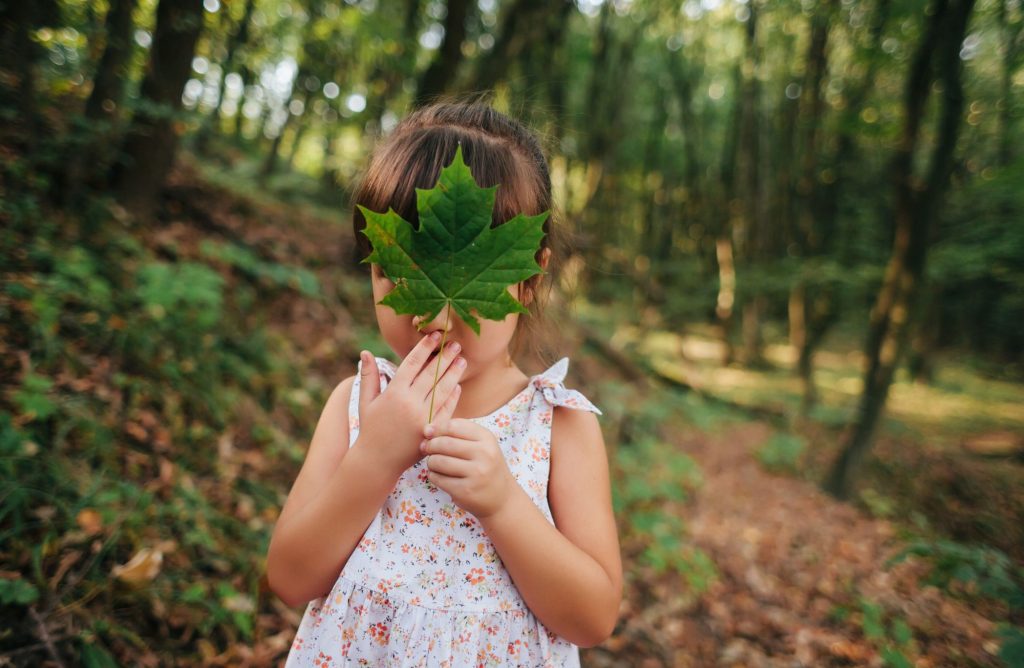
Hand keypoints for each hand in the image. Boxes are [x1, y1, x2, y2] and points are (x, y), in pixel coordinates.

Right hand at [357, 332, 464, 476]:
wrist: (377, 461)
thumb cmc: (370, 429)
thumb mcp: (366, 402)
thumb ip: (369, 376)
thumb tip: (365, 352)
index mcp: (393, 393)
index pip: (412, 363)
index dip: (424, 348)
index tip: (434, 336)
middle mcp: (409, 403)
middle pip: (431, 374)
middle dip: (445, 357)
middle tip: (456, 344)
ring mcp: (422, 417)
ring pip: (442, 390)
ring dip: (453, 374)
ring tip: (462, 360)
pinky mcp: (432, 430)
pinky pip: (446, 411)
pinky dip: (453, 398)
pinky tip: (458, 386)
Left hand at [420, 419, 514, 518]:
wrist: (502, 498)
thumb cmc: (485, 467)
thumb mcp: (480, 445)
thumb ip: (454, 434)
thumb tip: (426, 430)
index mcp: (487, 438)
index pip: (453, 425)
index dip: (437, 429)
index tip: (431, 436)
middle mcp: (484, 453)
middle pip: (443, 443)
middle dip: (430, 446)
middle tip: (428, 450)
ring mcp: (476, 473)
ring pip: (438, 461)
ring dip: (431, 462)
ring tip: (435, 464)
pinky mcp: (465, 491)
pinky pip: (437, 478)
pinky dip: (433, 475)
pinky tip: (440, 476)